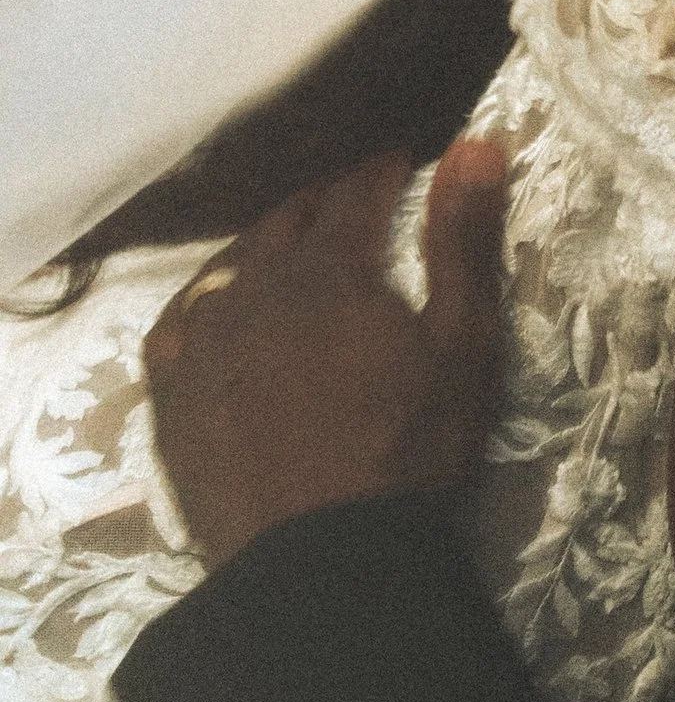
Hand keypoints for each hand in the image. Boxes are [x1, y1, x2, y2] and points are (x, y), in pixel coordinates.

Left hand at [144, 140, 508, 569]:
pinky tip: (214, 303)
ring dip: (265, 245)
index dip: (383, 173)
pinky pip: (177, 324)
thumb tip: (475, 143)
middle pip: (289, 223)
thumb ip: (463, 240)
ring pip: (230, 266)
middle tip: (354, 201)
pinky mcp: (173, 394)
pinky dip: (202, 299)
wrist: (321, 558)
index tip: (404, 162)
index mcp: (330, 272)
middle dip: (326, 203)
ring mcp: (204, 342)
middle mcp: (255, 290)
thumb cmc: (409, 452)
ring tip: (290, 245)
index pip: (356, 196)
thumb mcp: (462, 344)